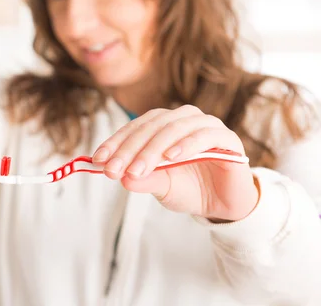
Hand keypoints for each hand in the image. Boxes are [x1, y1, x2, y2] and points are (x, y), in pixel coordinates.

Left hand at [92, 105, 259, 221]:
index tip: (97, 160)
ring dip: (153, 149)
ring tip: (138, 168)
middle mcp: (183, 119)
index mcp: (163, 125)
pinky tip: (172, 157)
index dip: (115, 143)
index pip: (135, 128)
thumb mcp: (161, 186)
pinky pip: (205, 136)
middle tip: (114, 169)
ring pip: (174, 128)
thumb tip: (120, 177)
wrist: (224, 204)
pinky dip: (187, 144)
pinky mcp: (227, 139)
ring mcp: (206, 126)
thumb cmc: (190, 189)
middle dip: (130, 149)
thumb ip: (143, 179)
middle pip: (151, 127)